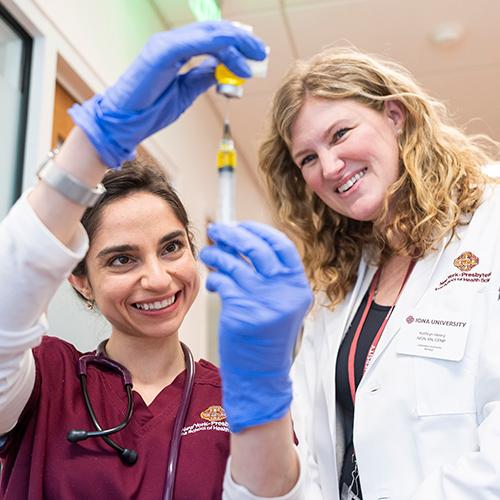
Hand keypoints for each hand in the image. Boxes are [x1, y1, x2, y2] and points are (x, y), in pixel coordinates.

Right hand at [69, 21, 265, 167]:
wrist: (124, 121)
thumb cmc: (150, 108)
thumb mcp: (186, 91)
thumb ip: (203, 76)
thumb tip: (223, 69)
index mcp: (177, 48)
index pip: (212, 37)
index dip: (236, 43)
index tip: (255, 55)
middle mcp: (172, 41)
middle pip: (215, 30)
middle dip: (242, 40)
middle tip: (262, 52)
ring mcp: (166, 44)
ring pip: (210, 33)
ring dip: (237, 44)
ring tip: (255, 58)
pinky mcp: (162, 52)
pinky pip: (198, 43)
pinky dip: (222, 52)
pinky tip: (238, 65)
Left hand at [199, 222, 312, 432]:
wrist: (260, 375)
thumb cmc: (266, 339)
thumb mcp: (281, 305)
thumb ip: (271, 277)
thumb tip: (243, 242)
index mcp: (298, 287)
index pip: (281, 246)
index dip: (259, 231)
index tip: (241, 226)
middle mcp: (284, 292)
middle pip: (257, 248)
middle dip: (233, 234)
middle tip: (216, 230)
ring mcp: (264, 302)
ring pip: (235, 263)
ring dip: (217, 254)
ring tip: (208, 253)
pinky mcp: (242, 312)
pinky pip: (222, 282)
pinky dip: (214, 277)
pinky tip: (213, 281)